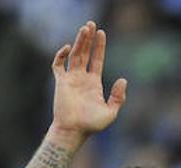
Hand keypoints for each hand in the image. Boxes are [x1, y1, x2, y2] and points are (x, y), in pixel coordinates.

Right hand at [49, 21, 126, 140]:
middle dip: (88, 39)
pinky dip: (61, 55)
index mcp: (94, 83)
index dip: (99, 47)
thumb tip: (123, 79)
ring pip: (73, 55)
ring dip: (78, 42)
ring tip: (84, 29)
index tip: (101, 33)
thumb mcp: (111, 112)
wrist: (74, 131)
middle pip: (85, 53)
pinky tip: (68, 48)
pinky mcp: (60, 82)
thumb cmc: (92, 125)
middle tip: (91, 24)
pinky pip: (58, 65)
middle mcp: (82, 78)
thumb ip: (118, 97)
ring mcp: (70, 79)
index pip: (97, 60)